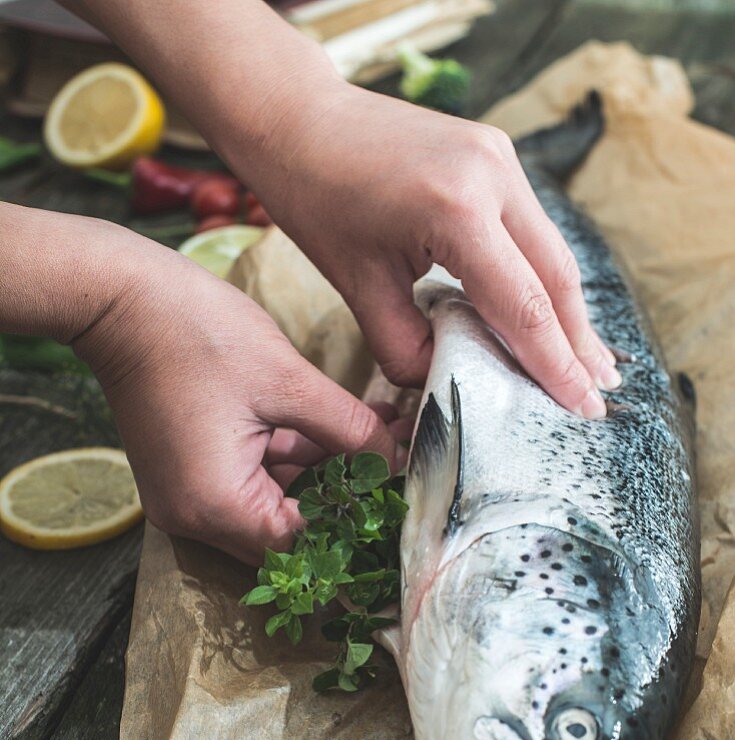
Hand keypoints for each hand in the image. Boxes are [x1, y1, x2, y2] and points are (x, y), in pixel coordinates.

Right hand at [73, 229, 407, 562]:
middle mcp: (195, 518)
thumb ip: (349, 429)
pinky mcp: (188, 476)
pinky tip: (336, 429)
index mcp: (216, 506)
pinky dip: (290, 462)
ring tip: (377, 433)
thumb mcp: (289, 381)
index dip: (354, 522)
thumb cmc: (195, 332)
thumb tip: (393, 457)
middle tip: (392, 460)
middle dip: (343, 497)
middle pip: (288, 533)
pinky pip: (250, 485)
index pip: (301, 546)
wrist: (119, 299)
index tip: (396, 494)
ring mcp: (187, 498)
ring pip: (274, 508)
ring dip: (322, 476)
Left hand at [240, 83, 619, 418]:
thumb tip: (446, 381)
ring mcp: (501, 158)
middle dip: (578, 342)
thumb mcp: (357, 287)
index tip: (582, 408)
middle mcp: (494, 176)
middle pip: (556, 277)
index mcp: (458, 211)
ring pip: (552, 250)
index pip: (524, 306)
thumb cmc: (319, 201)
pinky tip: (550, 310)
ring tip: (588, 362)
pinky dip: (542, 275)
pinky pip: (531, 227)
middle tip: (598, 394)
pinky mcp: (496, 154)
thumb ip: (405, 347)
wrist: (303, 119)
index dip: (555, 364)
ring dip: (568, 310)